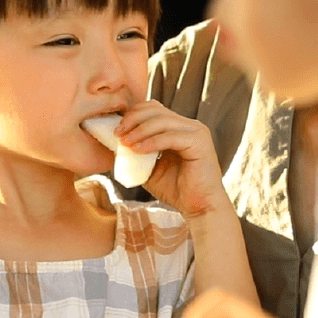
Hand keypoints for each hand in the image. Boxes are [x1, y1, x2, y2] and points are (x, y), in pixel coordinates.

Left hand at [115, 101, 225, 218]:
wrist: (198, 207)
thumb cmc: (176, 189)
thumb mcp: (149, 168)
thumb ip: (136, 153)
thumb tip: (116, 143)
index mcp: (179, 128)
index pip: (154, 109)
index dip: (133, 115)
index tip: (117, 131)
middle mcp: (189, 126)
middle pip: (156, 110)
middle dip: (133, 119)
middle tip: (118, 134)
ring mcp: (196, 132)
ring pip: (162, 121)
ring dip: (139, 130)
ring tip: (125, 142)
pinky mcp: (200, 143)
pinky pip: (171, 137)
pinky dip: (151, 142)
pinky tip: (138, 150)